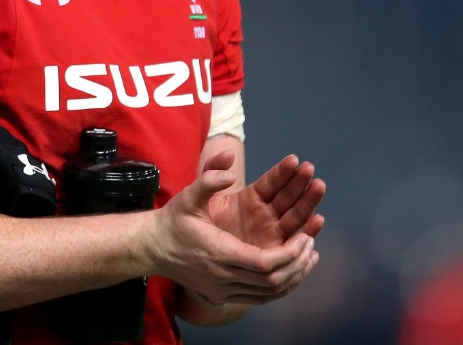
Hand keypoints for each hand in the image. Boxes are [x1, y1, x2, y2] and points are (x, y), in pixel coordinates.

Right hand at [140, 159, 320, 305]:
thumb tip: (230, 164)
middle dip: (297, 263)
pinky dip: (281, 288)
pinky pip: (260, 298)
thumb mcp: (188, 195)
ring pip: (268, 293)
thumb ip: (209, 178)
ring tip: (309, 257)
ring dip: (294, 277)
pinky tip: (294, 272)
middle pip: (271, 281)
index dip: (289, 253)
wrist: (152, 248)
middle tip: (310, 242)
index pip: (264, 263)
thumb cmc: (172, 221)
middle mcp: (223, 276)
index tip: (304, 237)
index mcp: (219, 252)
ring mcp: (224, 290)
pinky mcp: (224, 295)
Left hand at [206, 151, 325, 248]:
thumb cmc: (194, 221)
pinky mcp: (275, 250)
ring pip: (295, 216)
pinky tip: (317, 220)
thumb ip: (211, 171)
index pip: (272, 182)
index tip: (294, 160)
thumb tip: (229, 153)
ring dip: (309, 202)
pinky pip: (293, 241)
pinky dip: (307, 231)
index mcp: (251, 197)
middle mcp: (266, 213)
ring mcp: (272, 231)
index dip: (283, 172)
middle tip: (310, 171)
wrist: (193, 253)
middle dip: (301, 184)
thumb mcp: (198, 193)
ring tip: (318, 187)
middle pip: (289, 197)